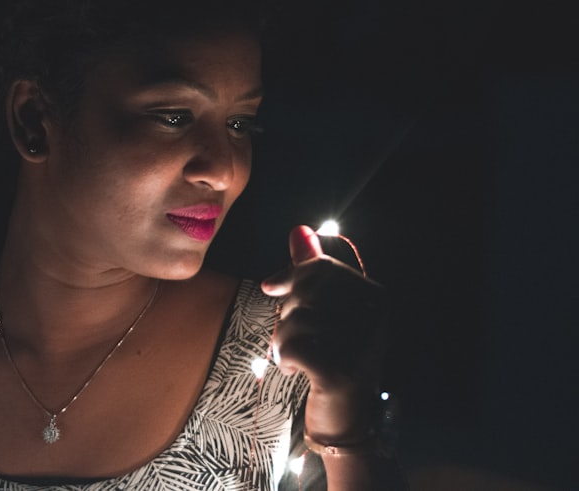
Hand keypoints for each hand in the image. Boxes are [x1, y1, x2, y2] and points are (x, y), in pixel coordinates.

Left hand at [261, 225, 386, 441]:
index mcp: (376, 297)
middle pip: (306, 292)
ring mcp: (362, 346)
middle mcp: (376, 318)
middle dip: (288, 312)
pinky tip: (296, 371)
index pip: (322, 268)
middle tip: (294, 334)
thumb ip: (312, 269)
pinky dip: (285, 359)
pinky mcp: (341, 373)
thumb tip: (298, 230)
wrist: (346, 417)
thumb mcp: (324, 309)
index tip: (271, 287)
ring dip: (284, 339)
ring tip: (296, 356)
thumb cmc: (331, 354)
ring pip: (295, 320)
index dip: (291, 276)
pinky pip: (292, 347)